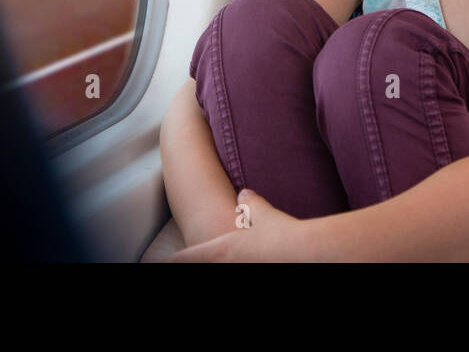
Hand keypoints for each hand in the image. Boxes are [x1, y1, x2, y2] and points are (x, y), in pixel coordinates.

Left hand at [168, 189, 309, 261]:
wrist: (304, 252)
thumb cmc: (282, 233)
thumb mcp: (264, 213)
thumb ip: (250, 203)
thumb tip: (244, 194)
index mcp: (222, 250)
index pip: (187, 257)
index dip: (175, 259)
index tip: (164, 260)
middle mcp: (227, 266)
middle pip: (201, 266)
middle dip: (197, 261)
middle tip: (190, 259)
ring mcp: (242, 272)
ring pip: (223, 269)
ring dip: (224, 263)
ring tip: (234, 256)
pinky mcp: (256, 274)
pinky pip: (246, 268)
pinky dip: (246, 263)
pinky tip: (256, 259)